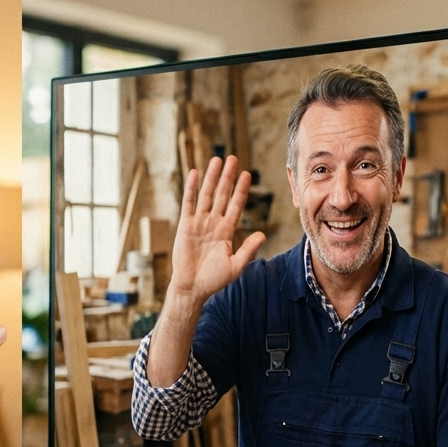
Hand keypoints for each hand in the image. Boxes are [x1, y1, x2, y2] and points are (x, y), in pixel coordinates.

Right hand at [169, 155, 263, 304]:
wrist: (192, 288)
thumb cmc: (214, 280)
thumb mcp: (235, 266)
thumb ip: (248, 249)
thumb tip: (262, 235)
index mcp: (226, 231)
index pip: (236, 205)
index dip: (241, 190)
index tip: (247, 175)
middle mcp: (213, 223)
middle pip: (221, 194)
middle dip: (227, 177)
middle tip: (233, 158)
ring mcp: (199, 223)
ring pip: (206, 195)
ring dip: (211, 177)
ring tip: (216, 160)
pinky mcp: (185, 225)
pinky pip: (189, 203)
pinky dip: (191, 188)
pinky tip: (194, 173)